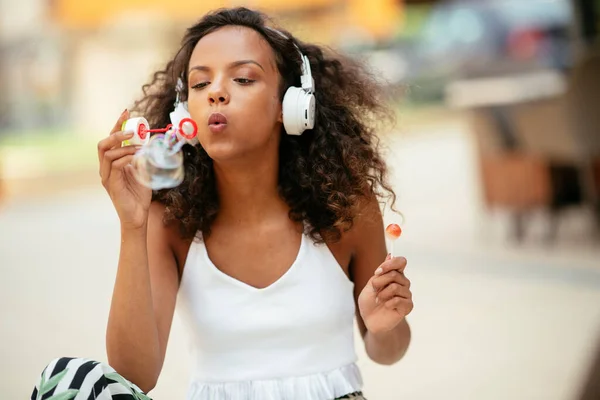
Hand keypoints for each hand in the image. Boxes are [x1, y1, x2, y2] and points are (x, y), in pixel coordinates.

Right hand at [98, 109, 151, 229]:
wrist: (137, 216)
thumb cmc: (139, 195)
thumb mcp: (142, 171)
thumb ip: (142, 157)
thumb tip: (149, 141)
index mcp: (112, 163)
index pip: (110, 139)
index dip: (117, 124)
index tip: (127, 112)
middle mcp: (105, 168)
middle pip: (103, 143)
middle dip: (116, 132)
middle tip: (131, 129)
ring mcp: (106, 176)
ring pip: (107, 153)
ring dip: (123, 146)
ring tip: (138, 146)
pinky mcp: (111, 184)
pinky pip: (114, 165)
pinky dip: (125, 158)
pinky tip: (136, 157)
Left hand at [358, 255, 412, 334]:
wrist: (371, 321)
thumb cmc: (369, 302)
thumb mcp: (370, 285)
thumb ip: (381, 272)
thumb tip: (390, 255)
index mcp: (395, 275)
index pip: (401, 261)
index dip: (390, 264)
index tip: (377, 272)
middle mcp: (403, 283)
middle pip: (395, 274)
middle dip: (380, 282)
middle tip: (374, 290)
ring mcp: (406, 295)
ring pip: (396, 287)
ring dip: (383, 294)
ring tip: (379, 300)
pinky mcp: (408, 306)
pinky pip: (399, 300)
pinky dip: (388, 303)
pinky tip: (385, 306)